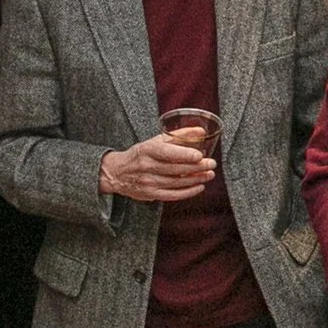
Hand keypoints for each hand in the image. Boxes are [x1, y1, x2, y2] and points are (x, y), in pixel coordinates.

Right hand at [98, 132, 215, 201]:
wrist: (117, 173)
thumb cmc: (140, 154)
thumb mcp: (155, 141)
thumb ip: (179, 135)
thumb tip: (201, 132)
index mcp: (147, 150)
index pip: (167, 153)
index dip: (184, 155)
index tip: (199, 155)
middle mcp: (147, 167)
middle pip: (175, 169)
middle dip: (196, 167)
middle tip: (211, 164)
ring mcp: (148, 182)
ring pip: (176, 183)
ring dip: (196, 179)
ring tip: (209, 174)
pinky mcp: (151, 194)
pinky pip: (173, 195)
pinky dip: (188, 192)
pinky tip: (199, 187)